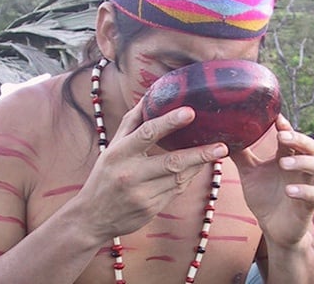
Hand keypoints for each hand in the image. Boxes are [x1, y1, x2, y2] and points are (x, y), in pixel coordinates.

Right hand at [79, 101, 227, 238]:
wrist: (92, 217)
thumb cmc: (104, 175)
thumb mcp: (112, 147)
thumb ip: (131, 122)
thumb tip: (149, 97)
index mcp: (119, 153)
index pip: (147, 133)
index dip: (170, 122)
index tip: (190, 112)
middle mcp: (131, 174)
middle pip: (171, 162)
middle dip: (199, 154)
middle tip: (221, 146)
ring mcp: (142, 194)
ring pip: (179, 178)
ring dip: (199, 165)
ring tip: (216, 152)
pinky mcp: (151, 209)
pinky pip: (176, 191)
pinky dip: (189, 178)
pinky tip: (198, 168)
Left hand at [231, 115, 313, 246]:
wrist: (273, 228)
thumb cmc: (264, 197)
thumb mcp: (249, 173)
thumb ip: (241, 155)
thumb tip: (225, 135)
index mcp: (287, 157)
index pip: (291, 136)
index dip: (286, 126)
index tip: (275, 117)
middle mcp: (301, 168)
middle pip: (310, 146)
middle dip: (298, 138)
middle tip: (281, 136)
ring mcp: (307, 185)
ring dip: (302, 162)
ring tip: (283, 163)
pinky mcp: (309, 205)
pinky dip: (303, 190)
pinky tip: (289, 190)